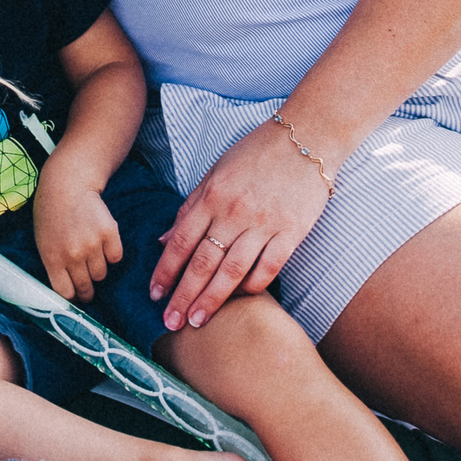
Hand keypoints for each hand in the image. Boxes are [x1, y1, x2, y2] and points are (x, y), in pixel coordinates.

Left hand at [32, 168, 122, 301]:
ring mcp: (92, 244)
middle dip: (87, 290)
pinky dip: (111, 254)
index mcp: (52, 259)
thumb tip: (68, 290)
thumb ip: (54, 265)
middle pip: (86, 288)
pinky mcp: (109, 233)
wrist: (67, 184)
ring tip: (91, 255)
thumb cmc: (51, 213)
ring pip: (102, 274)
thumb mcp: (43, 242)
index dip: (72, 297)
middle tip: (88, 286)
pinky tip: (102, 243)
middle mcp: (73, 255)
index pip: (66, 293)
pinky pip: (116, 257)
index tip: (75, 295)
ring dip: (98, 269)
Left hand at [150, 122, 334, 331]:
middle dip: (183, 295)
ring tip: (197, 322)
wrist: (306, 138)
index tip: (154, 295)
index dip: (166, 271)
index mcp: (212, 196)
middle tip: (170, 322)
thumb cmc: (255, 153)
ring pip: (232, 270)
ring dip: (212, 299)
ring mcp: (264, 224)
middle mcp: (235, 212)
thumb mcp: (215, 172)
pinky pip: (268, 267)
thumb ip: (190, 207)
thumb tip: (163, 240)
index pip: (181, 241)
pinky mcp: (292, 232)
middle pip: (203, 262)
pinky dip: (252, 286)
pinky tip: (239, 299)